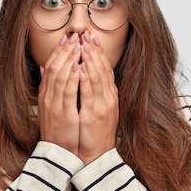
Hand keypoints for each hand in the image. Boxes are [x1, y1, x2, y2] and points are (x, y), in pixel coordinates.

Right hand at [38, 33, 81, 154]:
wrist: (59, 154)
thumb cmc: (59, 131)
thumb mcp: (51, 106)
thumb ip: (48, 87)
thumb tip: (45, 67)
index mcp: (46, 95)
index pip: (51, 68)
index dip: (59, 52)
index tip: (67, 39)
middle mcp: (48, 98)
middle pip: (54, 68)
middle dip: (65, 51)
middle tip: (75, 36)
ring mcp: (54, 106)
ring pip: (60, 76)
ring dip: (69, 59)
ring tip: (78, 45)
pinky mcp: (63, 114)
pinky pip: (67, 92)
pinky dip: (72, 78)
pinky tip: (78, 66)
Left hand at [78, 32, 118, 163]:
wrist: (96, 156)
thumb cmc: (93, 134)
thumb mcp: (93, 110)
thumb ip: (90, 93)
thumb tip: (84, 75)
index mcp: (109, 97)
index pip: (105, 70)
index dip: (99, 53)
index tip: (92, 38)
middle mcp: (108, 99)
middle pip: (103, 70)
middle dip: (94, 51)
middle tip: (88, 34)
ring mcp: (102, 106)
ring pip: (97, 77)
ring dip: (91, 60)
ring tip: (84, 44)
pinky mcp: (93, 114)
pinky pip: (88, 93)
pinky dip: (85, 78)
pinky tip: (81, 67)